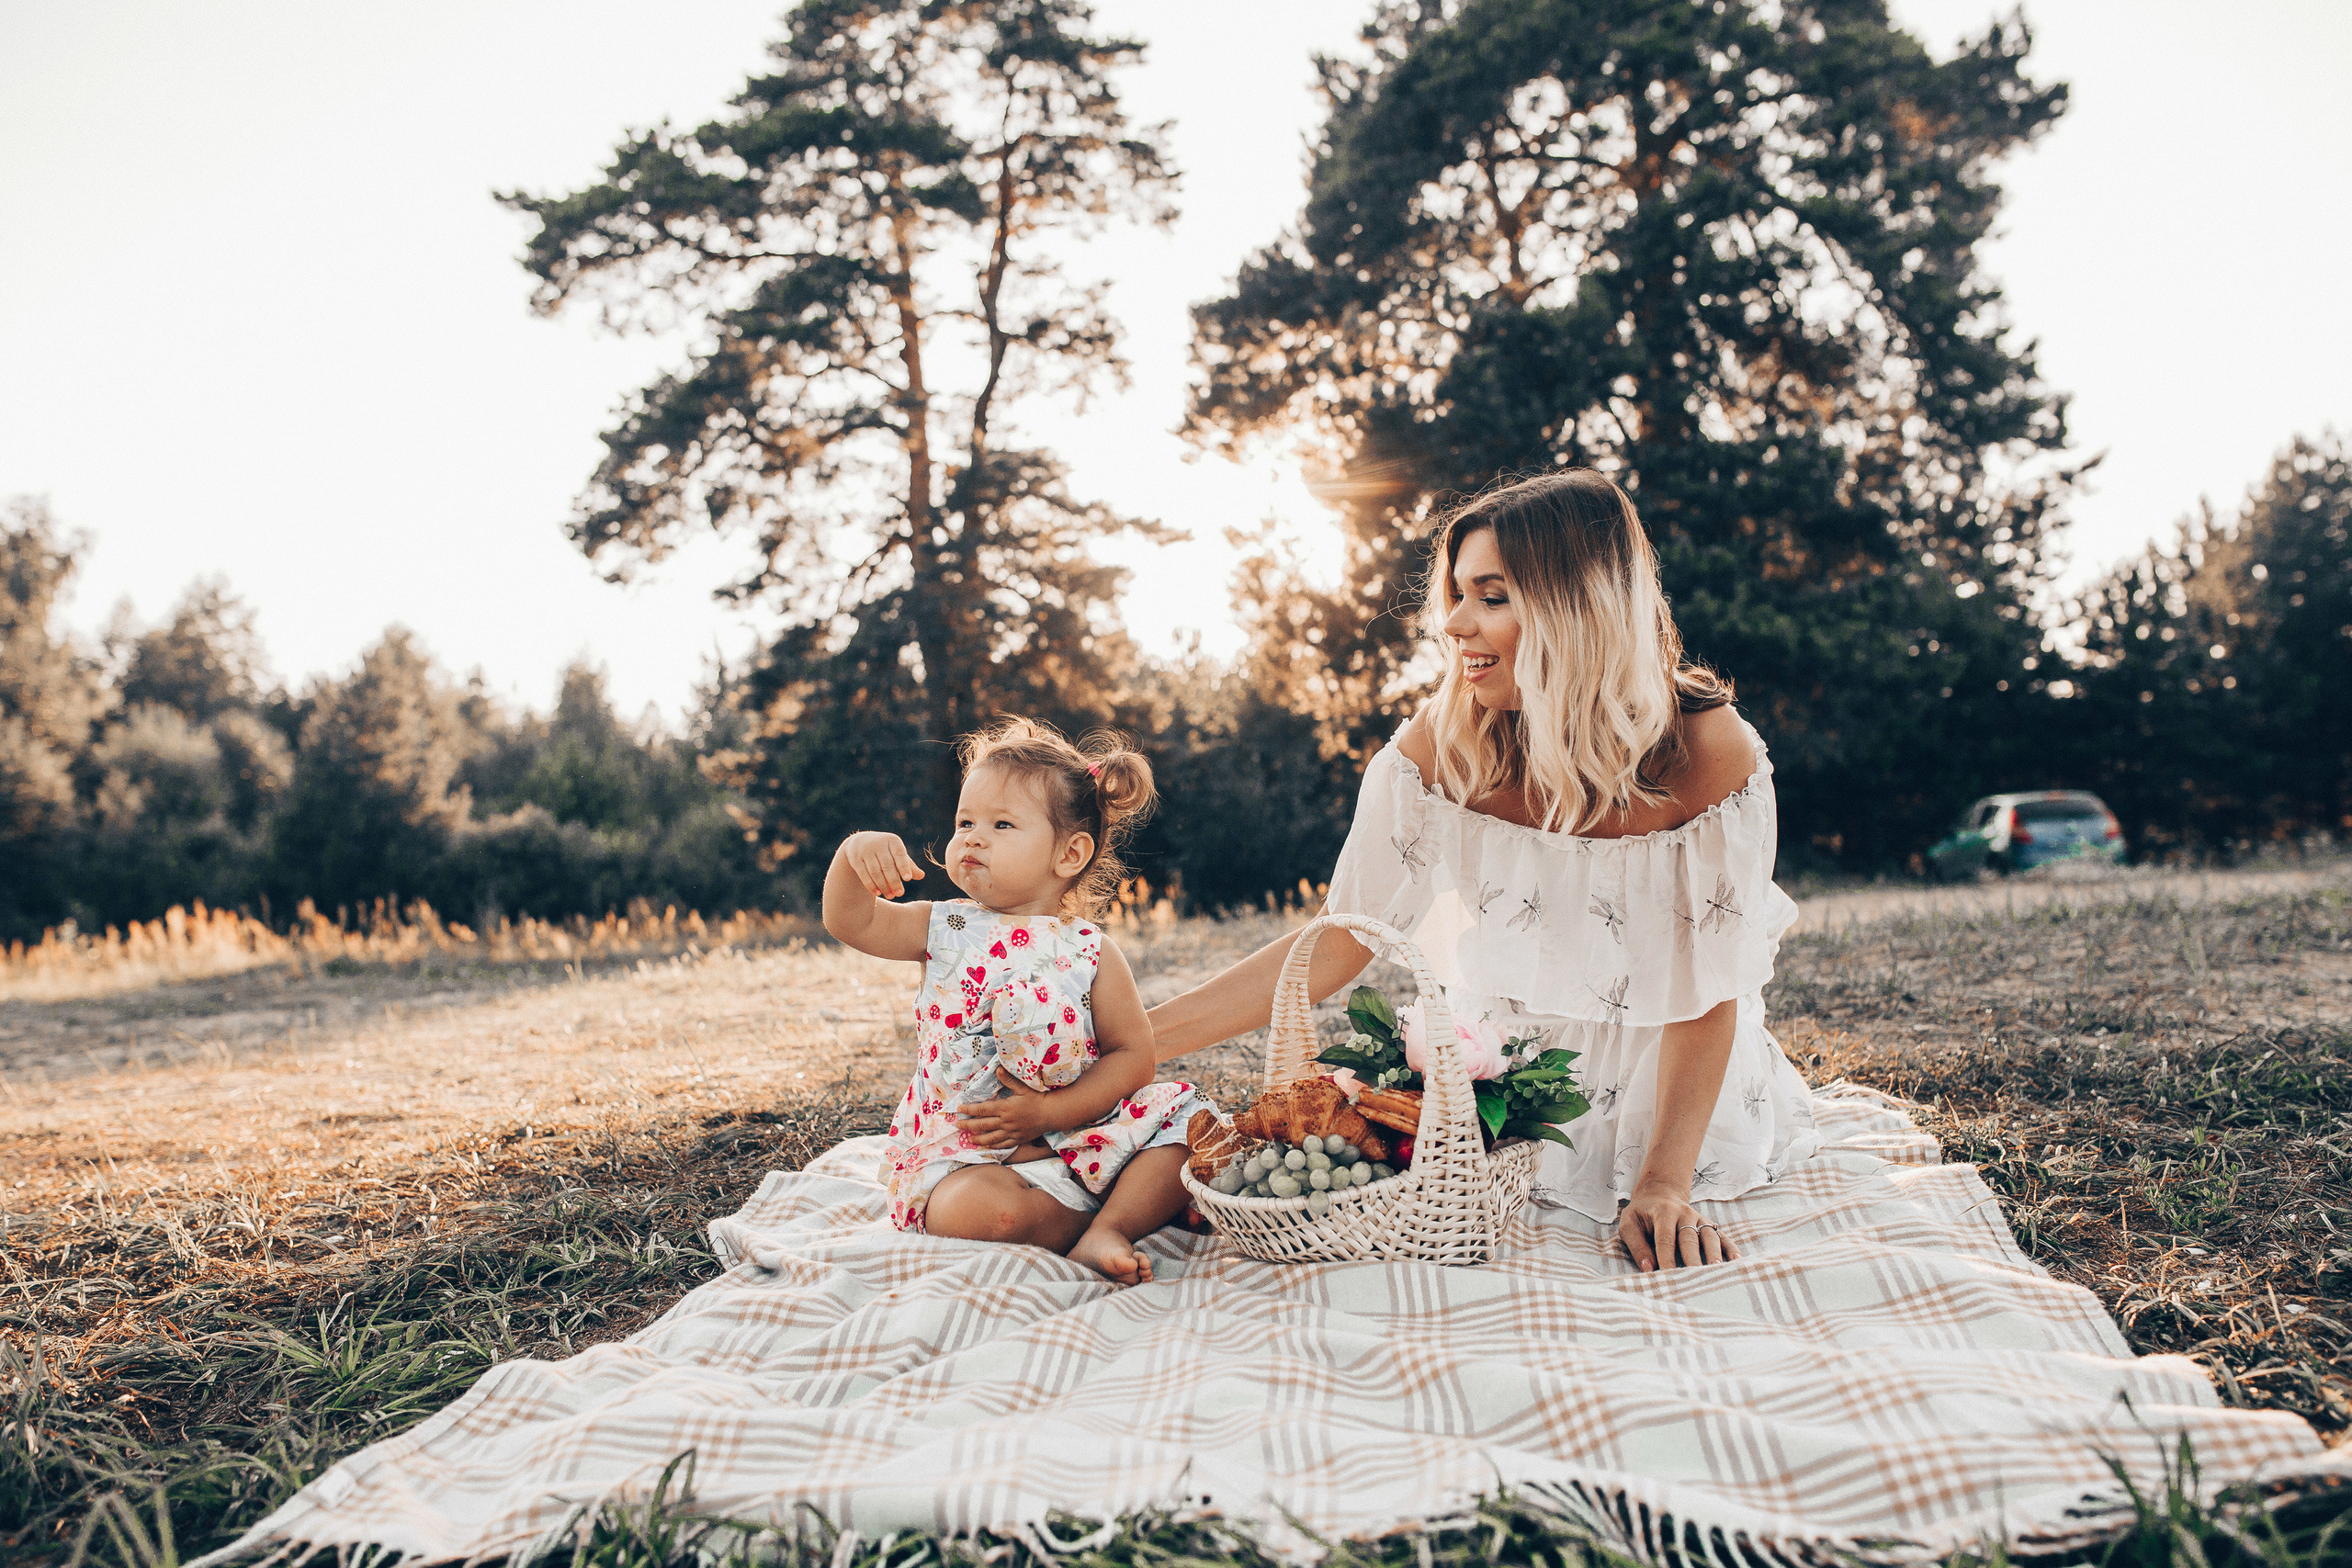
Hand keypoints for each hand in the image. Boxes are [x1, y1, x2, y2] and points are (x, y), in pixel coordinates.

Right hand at [843, 831, 923, 898]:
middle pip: (887, 866)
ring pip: (875, 871)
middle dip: (894, 881)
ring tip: (891, 895)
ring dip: (883, 885)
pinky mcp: (855, 859)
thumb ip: (909, 865)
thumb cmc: (886, 851)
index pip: (899, 855)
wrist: (860, 842)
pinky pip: (864, 874)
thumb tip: (921, 876)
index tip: (908, 879)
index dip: (904, 867)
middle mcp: (878, 843)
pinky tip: (878, 893)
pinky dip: (871, 885)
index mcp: (892, 841)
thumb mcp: (897, 854)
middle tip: (900, 894)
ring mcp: (865, 851)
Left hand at [956, 1068, 1056, 1148]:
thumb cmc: (1037, 1098)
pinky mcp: (1018, 1139)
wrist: (1051, 1114)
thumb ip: (1009, 1079)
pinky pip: (1003, 1145)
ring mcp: (1011, 1132)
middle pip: (982, 1124)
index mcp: (1005, 1108)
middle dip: (968, 1125)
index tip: (959, 1109)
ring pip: (991, 1137)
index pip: (982, 1109)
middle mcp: (1005, 1122)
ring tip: (969, 1139)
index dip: (969, 1110)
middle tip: (957, 1125)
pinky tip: (987, 1146)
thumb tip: (997, 1069)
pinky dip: (993, 1146)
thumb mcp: (1023, 1087)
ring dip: (978, 1138)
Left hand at [1618, 1180, 1738, 1270]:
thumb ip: (1637, 1245)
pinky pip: (1721, 1235)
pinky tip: (1737, 1260)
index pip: (1665, 1238)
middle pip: (1690, 1238)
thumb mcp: (1629, 1224)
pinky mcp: (1708, 1224)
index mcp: (1663, 1213)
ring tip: (1717, 1270)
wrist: (1659, 1192)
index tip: (1668, 1275)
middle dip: (1693, 1259)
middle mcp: (1684, 1214)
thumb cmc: (1641, 1213)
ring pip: (1709, 1236)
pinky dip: (1730, 1247)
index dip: (1667, 1257)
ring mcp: (1699, 1218)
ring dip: (1714, 1253)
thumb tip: (1648, 1268)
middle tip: (1695, 1278)